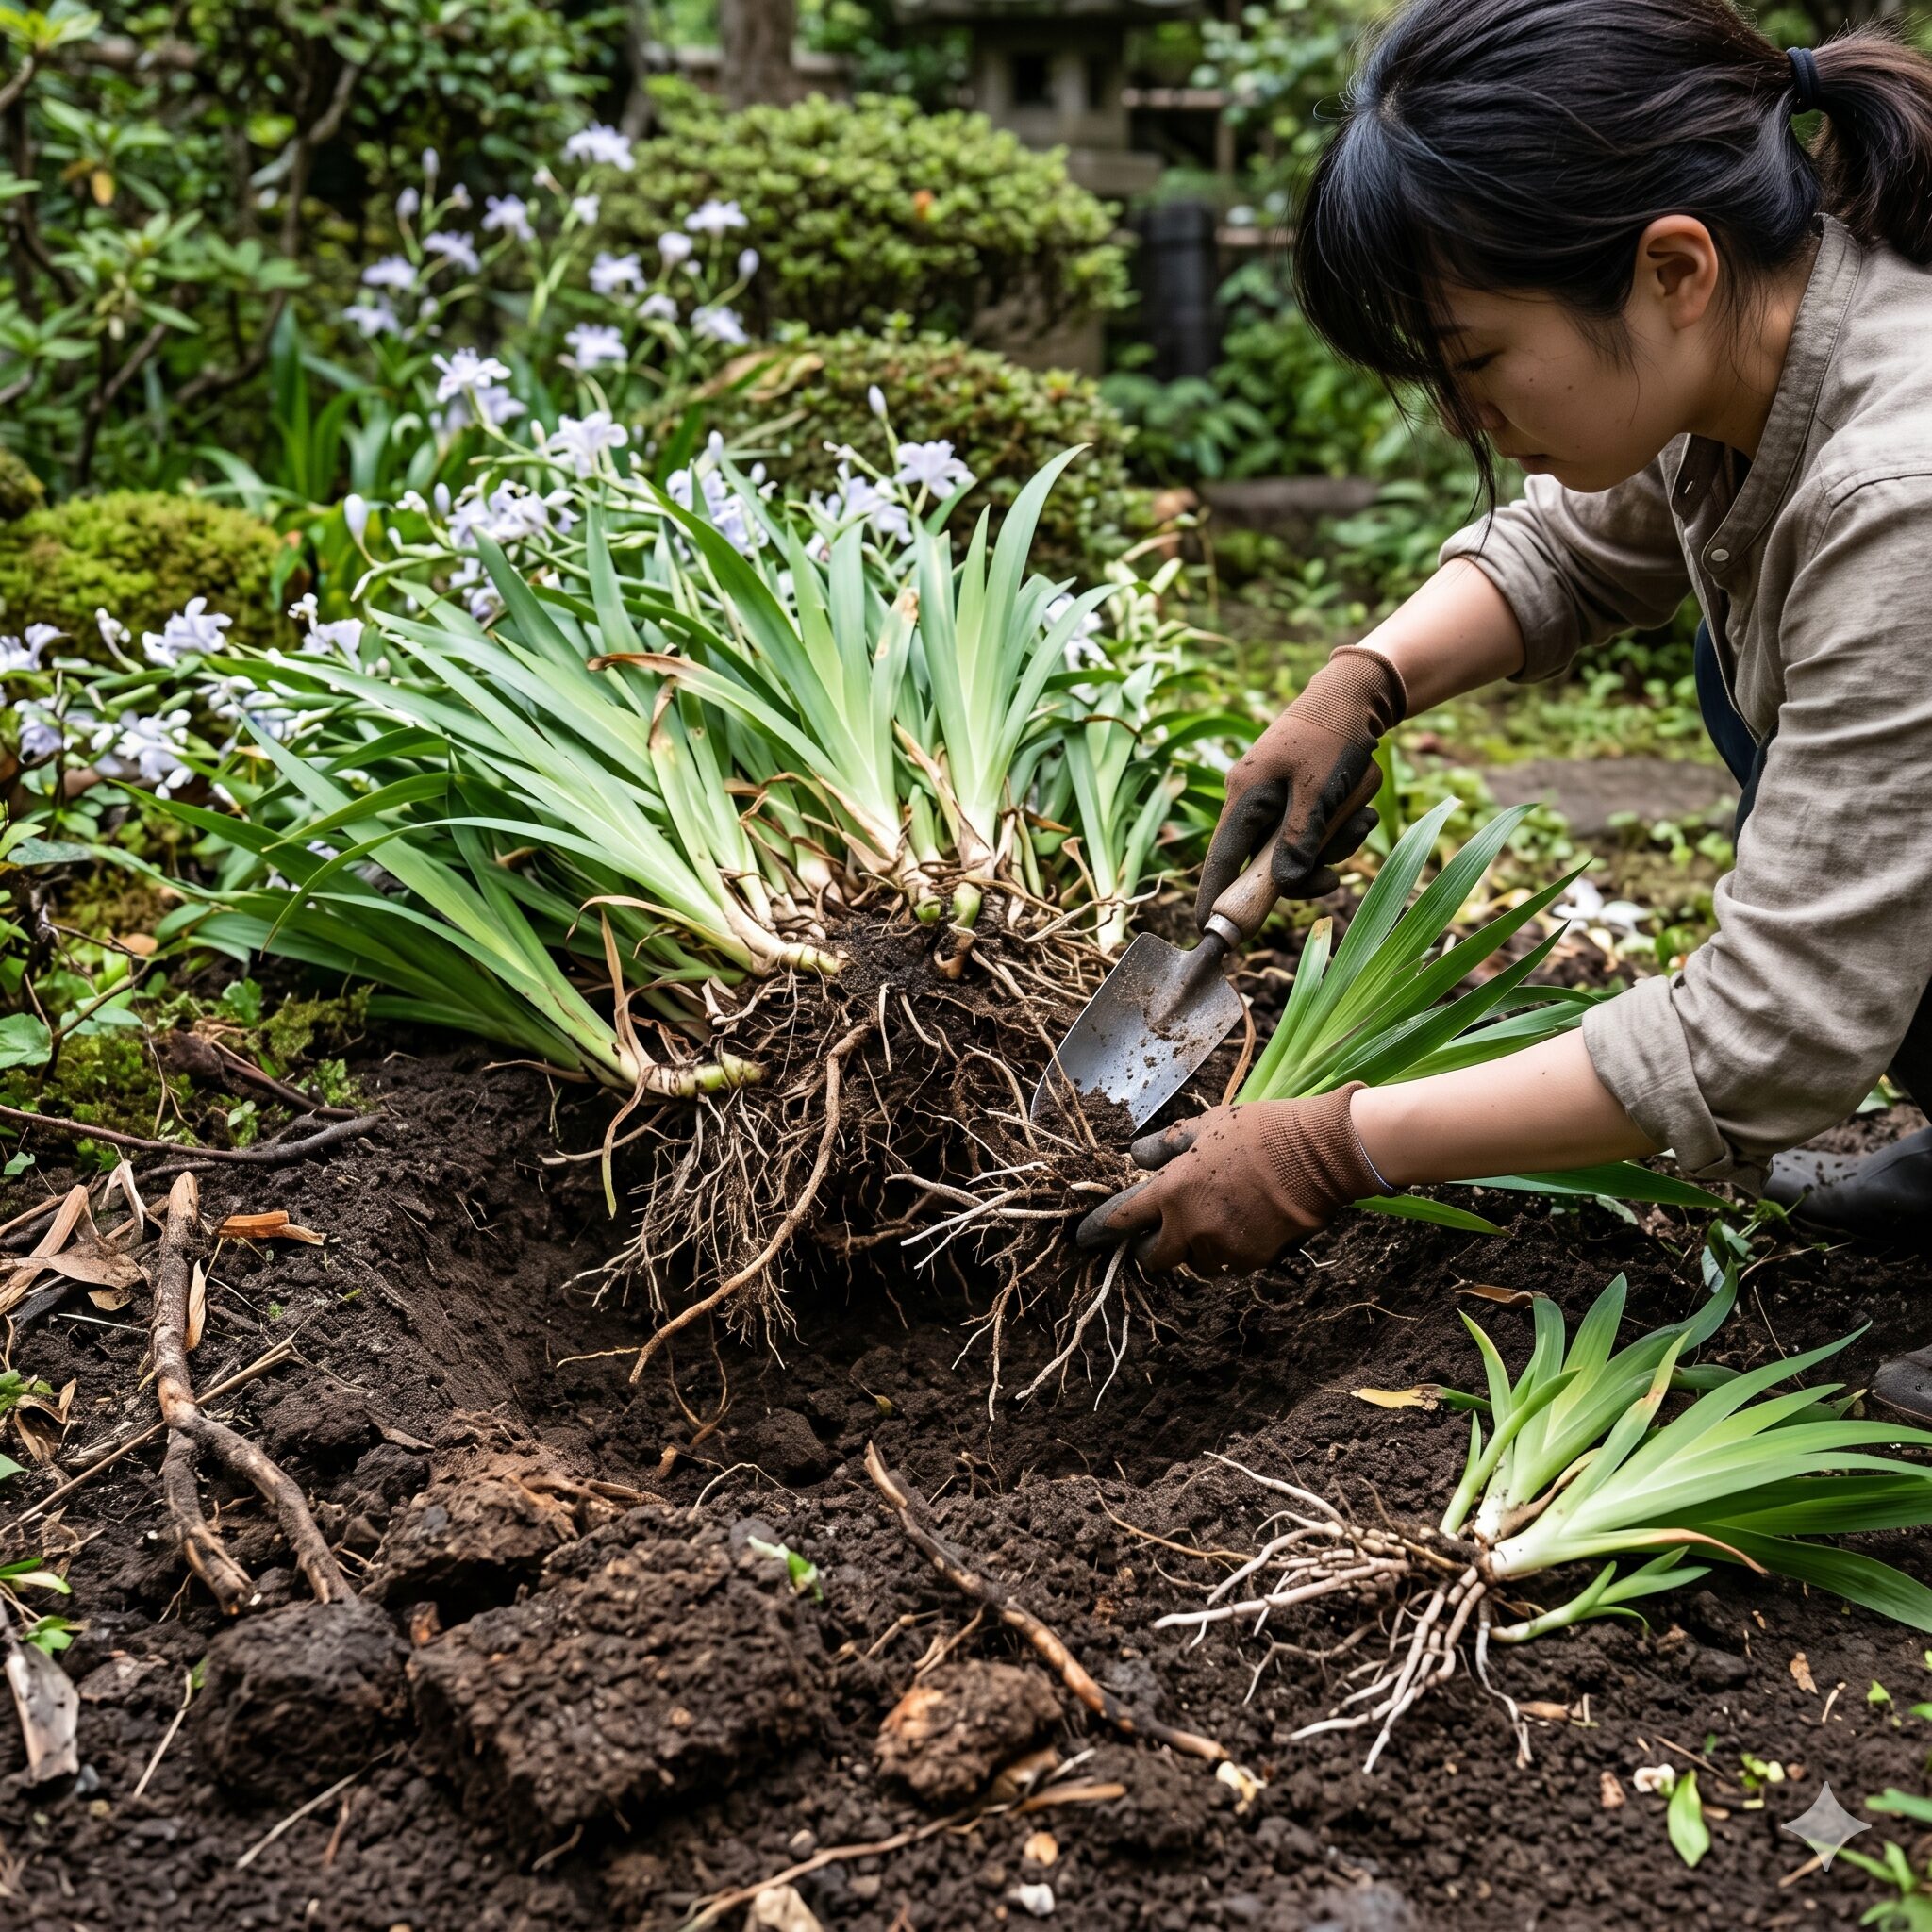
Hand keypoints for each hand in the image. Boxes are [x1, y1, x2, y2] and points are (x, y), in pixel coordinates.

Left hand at [1075, 1085, 1379, 1274]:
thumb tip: (1135, 1155)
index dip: (1101, 1230)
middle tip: (1161, 1234)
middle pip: (1155, 1259)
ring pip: (1194, 1263)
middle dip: (1152, 1250)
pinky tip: (1243, 1224)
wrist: (1318, 1155)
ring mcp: (1222, 1247)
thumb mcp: (1206, 1125)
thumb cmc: (1260, 1132)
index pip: (1124, 1219)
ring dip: (1194, 1249)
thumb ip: (1165, 1145)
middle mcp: (1191, 1226)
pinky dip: (1226, 1251)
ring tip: (1215, 1218)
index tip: (1086, 1238)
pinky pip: (1226, 1264)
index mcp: (1173, 1190)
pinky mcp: (1251, 1261)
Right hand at [1197, 648, 1404, 925]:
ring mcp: (1272, 799)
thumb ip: (1300, 840)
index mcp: (1244, 796)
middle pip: (1263, 863)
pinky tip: (1360, 811)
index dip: (1214, 897)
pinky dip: (1337, 829)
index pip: (1220, 860)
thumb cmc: (1334, 735)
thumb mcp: (1320, 791)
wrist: (1357, 692)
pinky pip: (1310, 831)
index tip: (1209, 932)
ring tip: (1360, 821)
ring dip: (1329, 847)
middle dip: (1302, 873)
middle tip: (1333, 880)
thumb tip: (1286, 886)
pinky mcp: (1295, 797)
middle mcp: (1251, 800)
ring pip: (1293, 849)